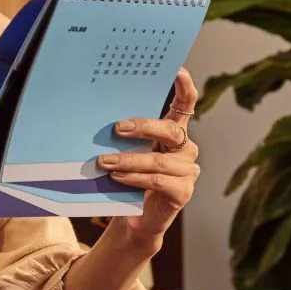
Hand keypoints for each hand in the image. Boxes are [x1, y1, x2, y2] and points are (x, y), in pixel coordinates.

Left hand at [98, 68, 199, 243]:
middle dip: (143, 126)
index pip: (186, 104)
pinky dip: (135, 178)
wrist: (134, 219)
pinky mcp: (183, 192)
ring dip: (128, 160)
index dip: (185, 87)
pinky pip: (158, 181)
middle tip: (117, 128)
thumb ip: (124, 136)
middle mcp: (186, 149)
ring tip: (104, 162)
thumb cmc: (128, 180)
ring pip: (159, 160)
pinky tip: (118, 178)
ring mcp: (188, 171)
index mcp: (174, 133)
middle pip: (170, 130)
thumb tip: (102, 118)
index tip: (178, 70)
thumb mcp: (126, 152)